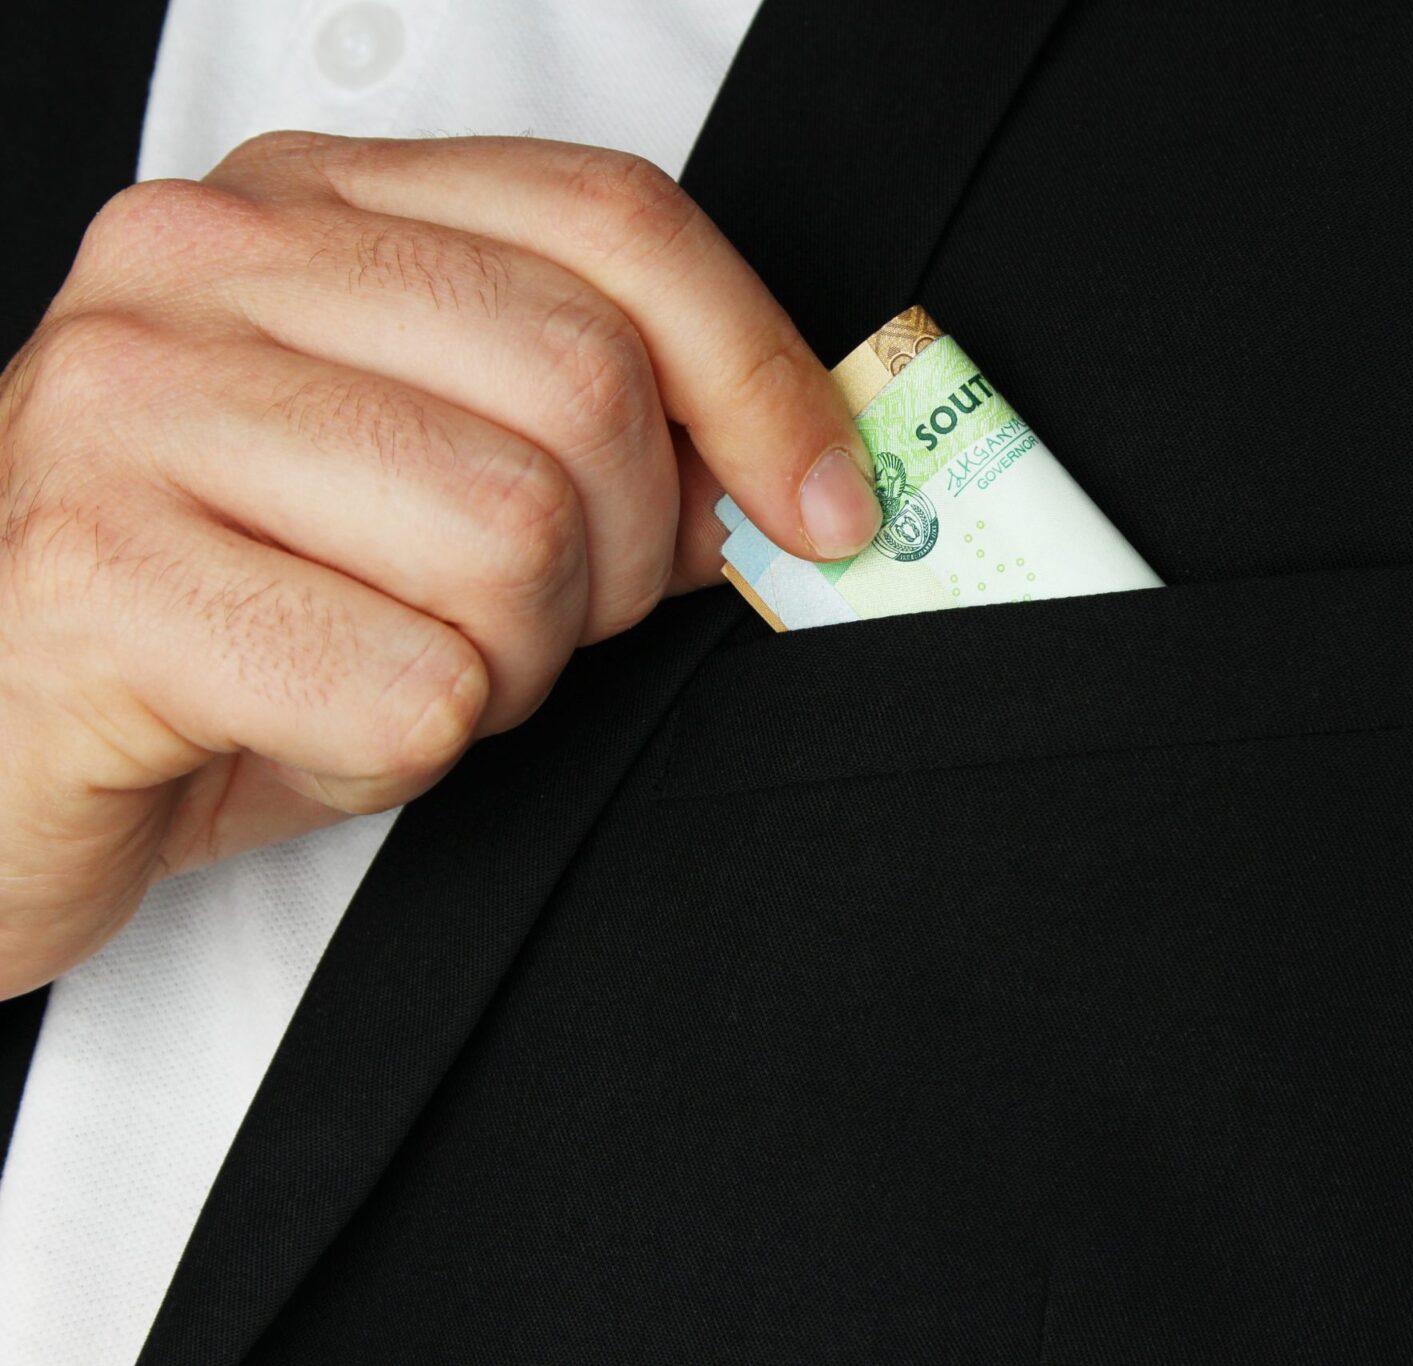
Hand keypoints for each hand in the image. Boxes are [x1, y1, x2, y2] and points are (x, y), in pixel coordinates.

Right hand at [0, 133, 878, 996]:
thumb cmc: (222, 612)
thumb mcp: (427, 488)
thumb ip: (599, 443)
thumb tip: (785, 474)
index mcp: (304, 208)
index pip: (613, 220)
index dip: (760, 372)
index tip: (821, 502)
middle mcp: (201, 268)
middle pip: (583, 383)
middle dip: (612, 558)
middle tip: (525, 625)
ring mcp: (127, 409)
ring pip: (509, 541)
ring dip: (505, 666)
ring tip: (389, 666)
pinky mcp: (90, 578)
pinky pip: (407, 693)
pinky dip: (401, 754)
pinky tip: (301, 727)